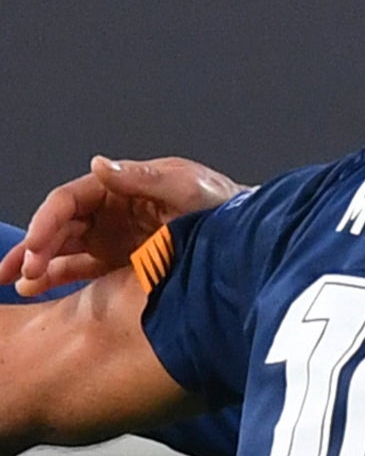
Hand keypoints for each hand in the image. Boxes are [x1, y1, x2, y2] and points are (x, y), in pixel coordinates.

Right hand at [2, 156, 248, 295]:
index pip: (68, 201)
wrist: (250, 239)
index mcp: (119, 186)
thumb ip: (144, 178)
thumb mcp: (186, 187)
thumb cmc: (222, 204)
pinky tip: (36, 290)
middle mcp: (111, 210)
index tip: (34, 249)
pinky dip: (58, 277)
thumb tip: (100, 165)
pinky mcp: (123, 263)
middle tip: (21, 274)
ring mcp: (114, 237)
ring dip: (38, 264)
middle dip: (35, 247)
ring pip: (63, 248)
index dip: (46, 222)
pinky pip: (82, 268)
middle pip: (59, 226)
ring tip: (17, 286)